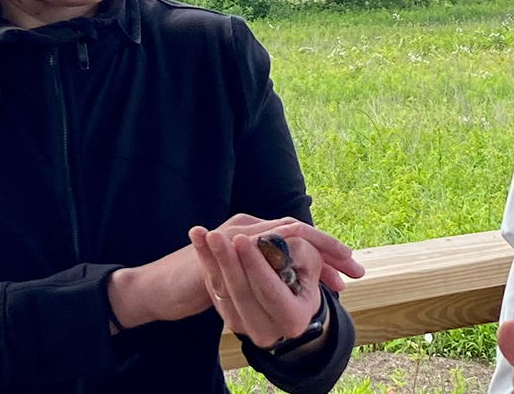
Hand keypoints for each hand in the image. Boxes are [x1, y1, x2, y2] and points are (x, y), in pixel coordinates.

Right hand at [107, 215, 361, 329]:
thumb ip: (259, 276)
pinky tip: (308, 265)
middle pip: (300, 230)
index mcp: (253, 233)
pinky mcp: (224, 243)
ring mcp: (236, 232)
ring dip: (318, 252)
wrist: (157, 287)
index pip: (297, 237)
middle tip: (356, 270)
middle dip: (331, 250)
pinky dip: (288, 252)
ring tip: (341, 274)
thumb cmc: (196, 284)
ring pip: (288, 232)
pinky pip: (262, 243)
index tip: (350, 274)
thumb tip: (287, 286)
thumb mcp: (237, 281)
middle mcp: (248, 225)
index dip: (325, 254)